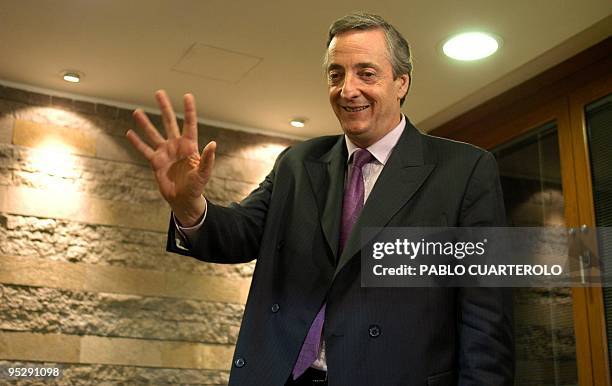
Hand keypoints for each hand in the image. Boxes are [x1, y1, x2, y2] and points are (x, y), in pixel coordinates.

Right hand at [126, 90, 215, 226]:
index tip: (187, 95)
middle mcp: (176, 146)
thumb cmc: (196, 187)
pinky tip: (129, 132)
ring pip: (153, 134)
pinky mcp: (155, 162)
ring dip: (145, 123)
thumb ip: (207, 159)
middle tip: (159, 92)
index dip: (188, 110)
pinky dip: (137, 142)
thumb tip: (213, 144)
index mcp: (190, 146)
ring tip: (137, 110)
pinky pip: (144, 150)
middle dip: (164, 108)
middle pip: (169, 122)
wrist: (184, 200)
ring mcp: (165, 153)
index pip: (189, 124)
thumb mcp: (203, 173)